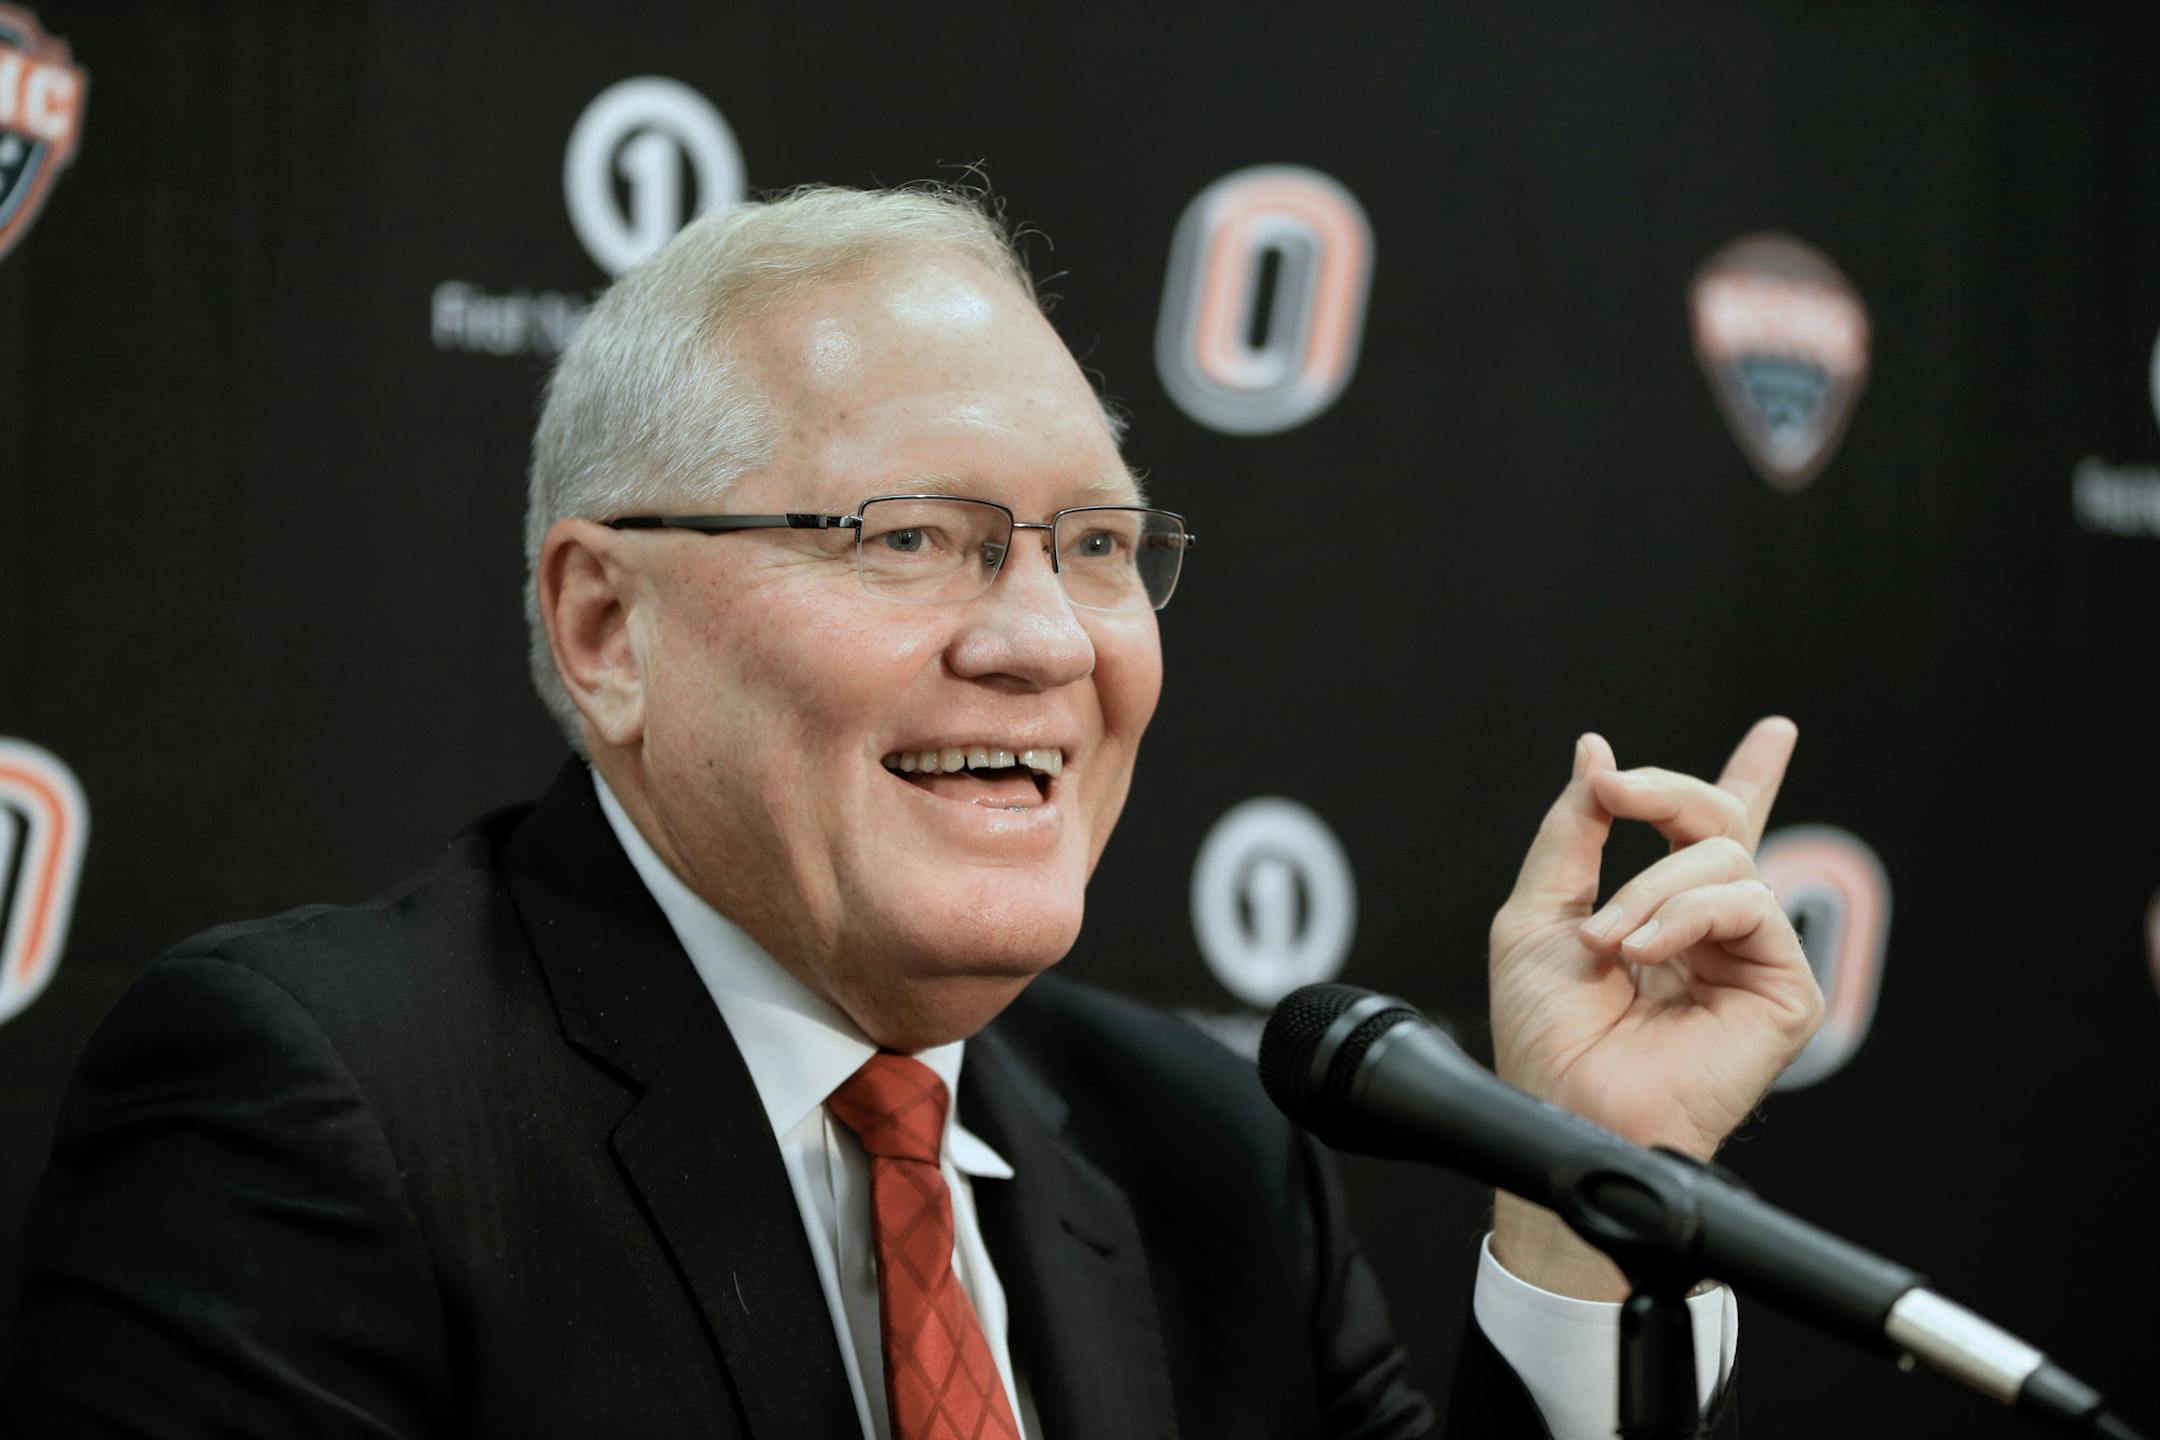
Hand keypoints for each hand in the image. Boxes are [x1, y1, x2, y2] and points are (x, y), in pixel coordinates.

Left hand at [1486, 717, 1823, 1297]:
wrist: (1564, 1099)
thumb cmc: (1544, 1031)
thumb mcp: (1536, 911)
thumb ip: (1572, 829)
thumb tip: (1595, 751)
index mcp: (1661, 912)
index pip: (1710, 833)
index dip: (1748, 778)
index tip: (1776, 733)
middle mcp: (1712, 931)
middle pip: (1717, 822)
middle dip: (1662, 793)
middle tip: (1616, 794)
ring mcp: (1750, 958)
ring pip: (1725, 859)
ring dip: (1649, 888)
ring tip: (1610, 942)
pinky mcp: (1783, 991)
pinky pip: (1749, 905)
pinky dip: (1685, 916)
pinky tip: (1646, 954)